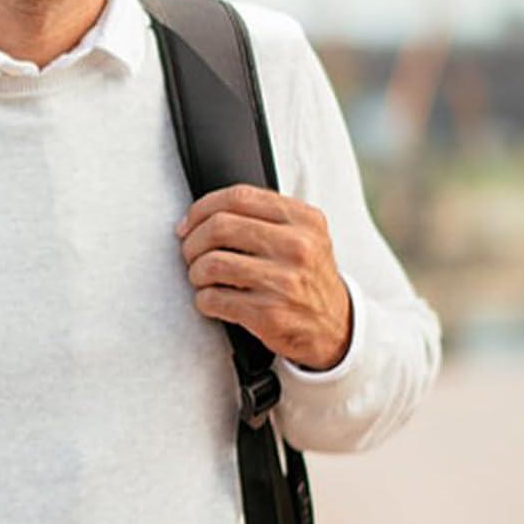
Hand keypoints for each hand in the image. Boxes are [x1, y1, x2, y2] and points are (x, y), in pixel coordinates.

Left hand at [176, 184, 351, 371]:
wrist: (336, 327)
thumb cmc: (306, 276)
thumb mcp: (303, 235)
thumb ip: (263, 216)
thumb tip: (200, 215)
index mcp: (304, 220)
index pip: (238, 197)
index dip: (202, 208)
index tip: (188, 223)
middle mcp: (298, 247)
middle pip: (219, 227)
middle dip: (193, 242)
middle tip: (190, 253)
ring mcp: (284, 281)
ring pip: (211, 264)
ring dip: (195, 272)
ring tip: (202, 278)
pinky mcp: (268, 314)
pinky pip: (213, 299)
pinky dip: (203, 300)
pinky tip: (213, 300)